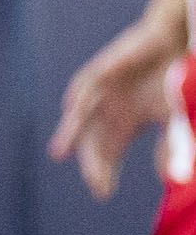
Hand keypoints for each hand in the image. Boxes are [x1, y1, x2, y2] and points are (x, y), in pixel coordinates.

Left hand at [49, 33, 177, 200]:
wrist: (172, 40)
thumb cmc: (174, 78)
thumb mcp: (174, 115)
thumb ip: (170, 144)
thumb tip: (169, 178)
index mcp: (124, 124)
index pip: (109, 154)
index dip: (104, 173)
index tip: (103, 194)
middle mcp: (109, 110)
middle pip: (93, 141)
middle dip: (92, 162)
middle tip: (95, 182)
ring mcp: (103, 91)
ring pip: (81, 116)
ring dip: (70, 133)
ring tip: (60, 153)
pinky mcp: (102, 70)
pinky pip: (86, 84)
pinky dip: (79, 97)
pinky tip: (71, 109)